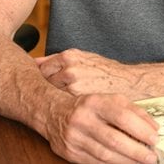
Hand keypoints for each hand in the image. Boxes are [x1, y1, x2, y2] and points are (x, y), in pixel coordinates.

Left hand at [35, 49, 150, 99]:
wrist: (128, 83)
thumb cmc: (106, 71)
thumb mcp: (83, 57)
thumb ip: (59, 59)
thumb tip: (35, 61)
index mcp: (69, 56)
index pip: (41, 68)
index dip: (42, 77)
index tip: (45, 83)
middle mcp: (68, 69)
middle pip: (43, 82)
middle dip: (46, 88)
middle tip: (53, 94)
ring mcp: (72, 85)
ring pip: (51, 95)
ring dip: (53, 99)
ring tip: (61, 102)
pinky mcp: (77, 100)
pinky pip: (61, 105)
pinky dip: (62, 107)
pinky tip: (69, 108)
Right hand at [47, 92, 158, 163]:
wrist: (55, 112)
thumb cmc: (89, 106)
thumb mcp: (110, 100)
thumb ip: (132, 110)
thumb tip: (153, 126)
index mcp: (95, 102)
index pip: (121, 116)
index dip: (140, 128)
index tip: (154, 137)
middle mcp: (83, 119)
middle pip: (113, 139)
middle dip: (136, 151)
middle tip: (151, 156)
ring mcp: (74, 138)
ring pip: (104, 155)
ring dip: (127, 161)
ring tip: (142, 162)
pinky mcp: (70, 154)